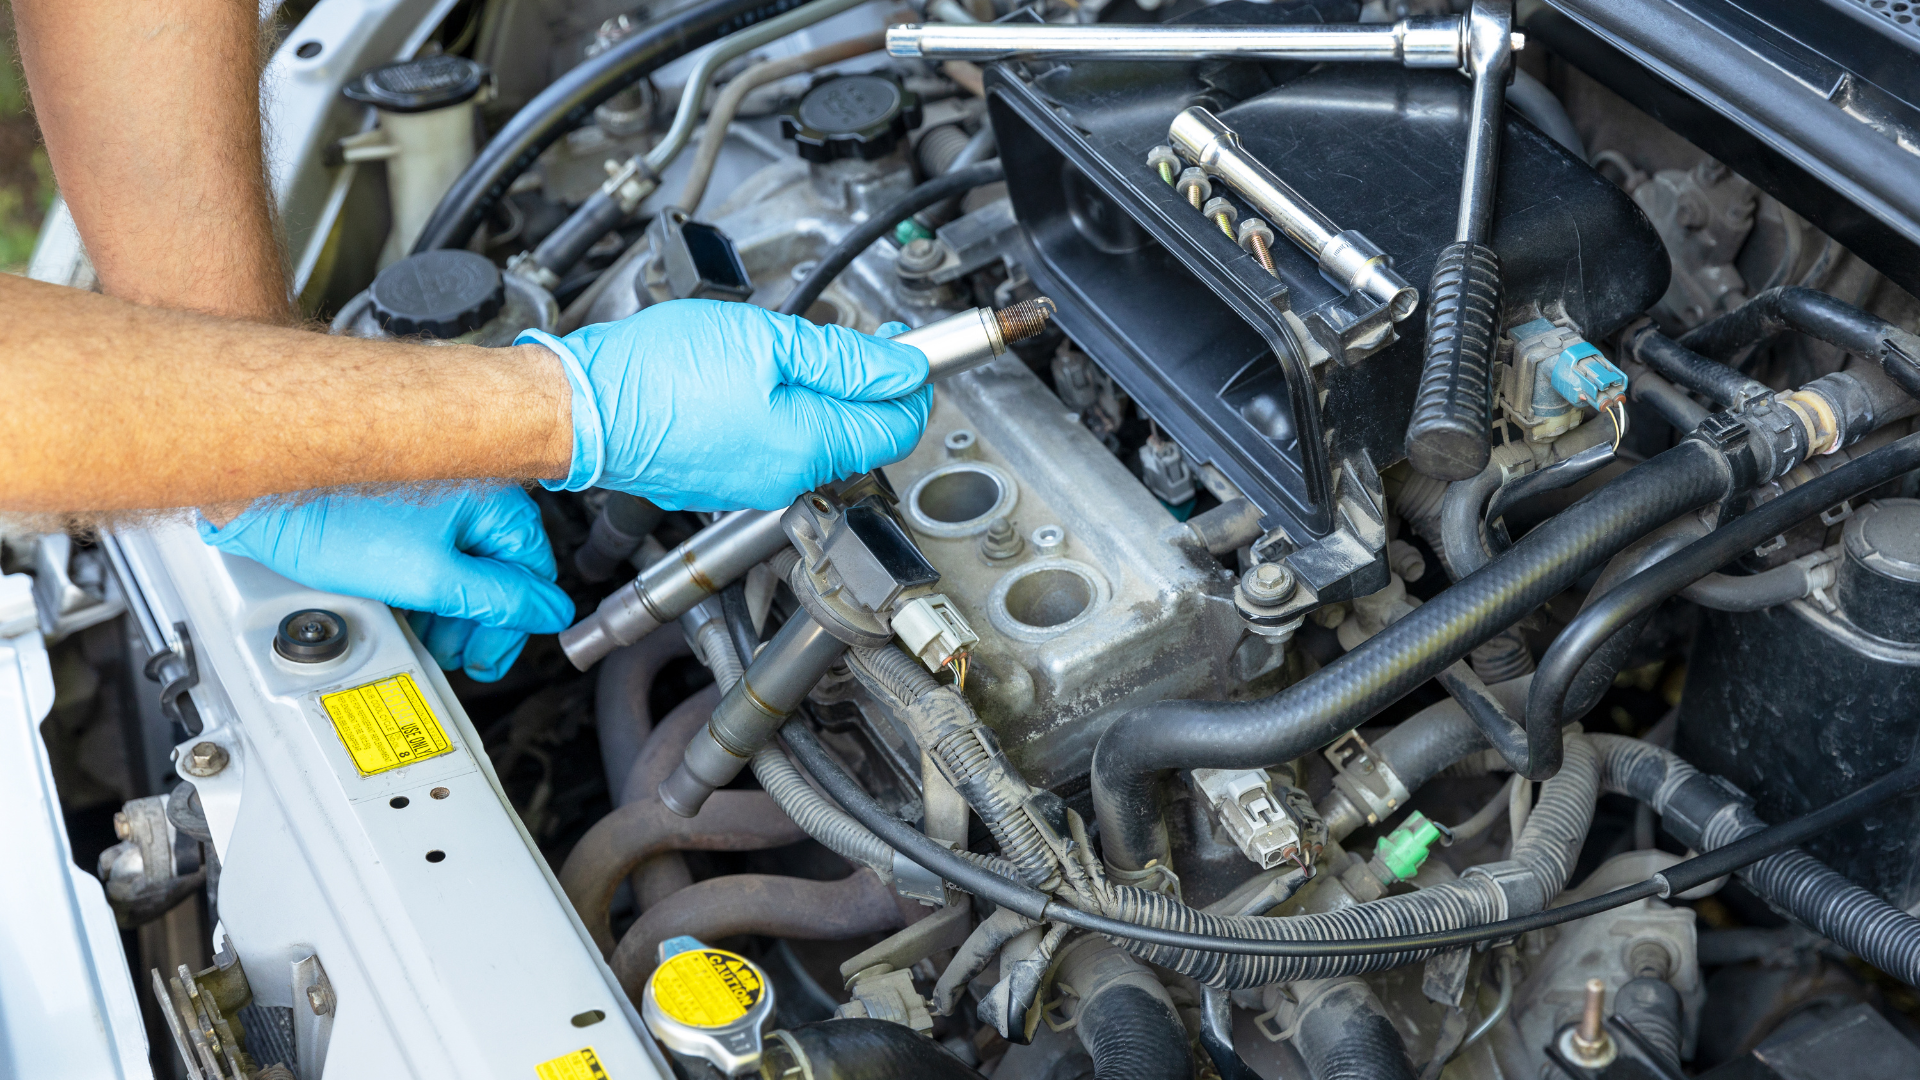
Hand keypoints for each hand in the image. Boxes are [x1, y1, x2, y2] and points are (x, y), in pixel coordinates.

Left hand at [198, 487, 572, 680]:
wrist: (264, 496)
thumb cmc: (334, 518)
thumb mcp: (430, 577)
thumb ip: (498, 600)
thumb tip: (549, 612)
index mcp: (492, 500)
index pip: (532, 572)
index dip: (514, 624)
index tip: (490, 656)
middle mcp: (471, 491)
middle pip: (500, 571)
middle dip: (479, 622)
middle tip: (459, 655)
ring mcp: (437, 499)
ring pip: (465, 565)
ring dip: (451, 609)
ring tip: (428, 638)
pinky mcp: (405, 508)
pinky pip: (435, 553)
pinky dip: (427, 586)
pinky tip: (407, 610)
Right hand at [522, 300, 930, 511]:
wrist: (581, 408)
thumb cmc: (654, 374)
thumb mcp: (767, 341)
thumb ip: (845, 359)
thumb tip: (902, 369)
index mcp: (806, 447)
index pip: (896, 426)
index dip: (913, 384)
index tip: (912, 349)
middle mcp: (785, 478)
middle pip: (860, 433)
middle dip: (873, 385)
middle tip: (868, 337)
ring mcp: (752, 483)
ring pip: (817, 437)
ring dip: (826, 393)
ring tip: (802, 348)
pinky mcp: (723, 476)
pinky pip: (776, 442)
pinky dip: (785, 409)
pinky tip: (761, 375)